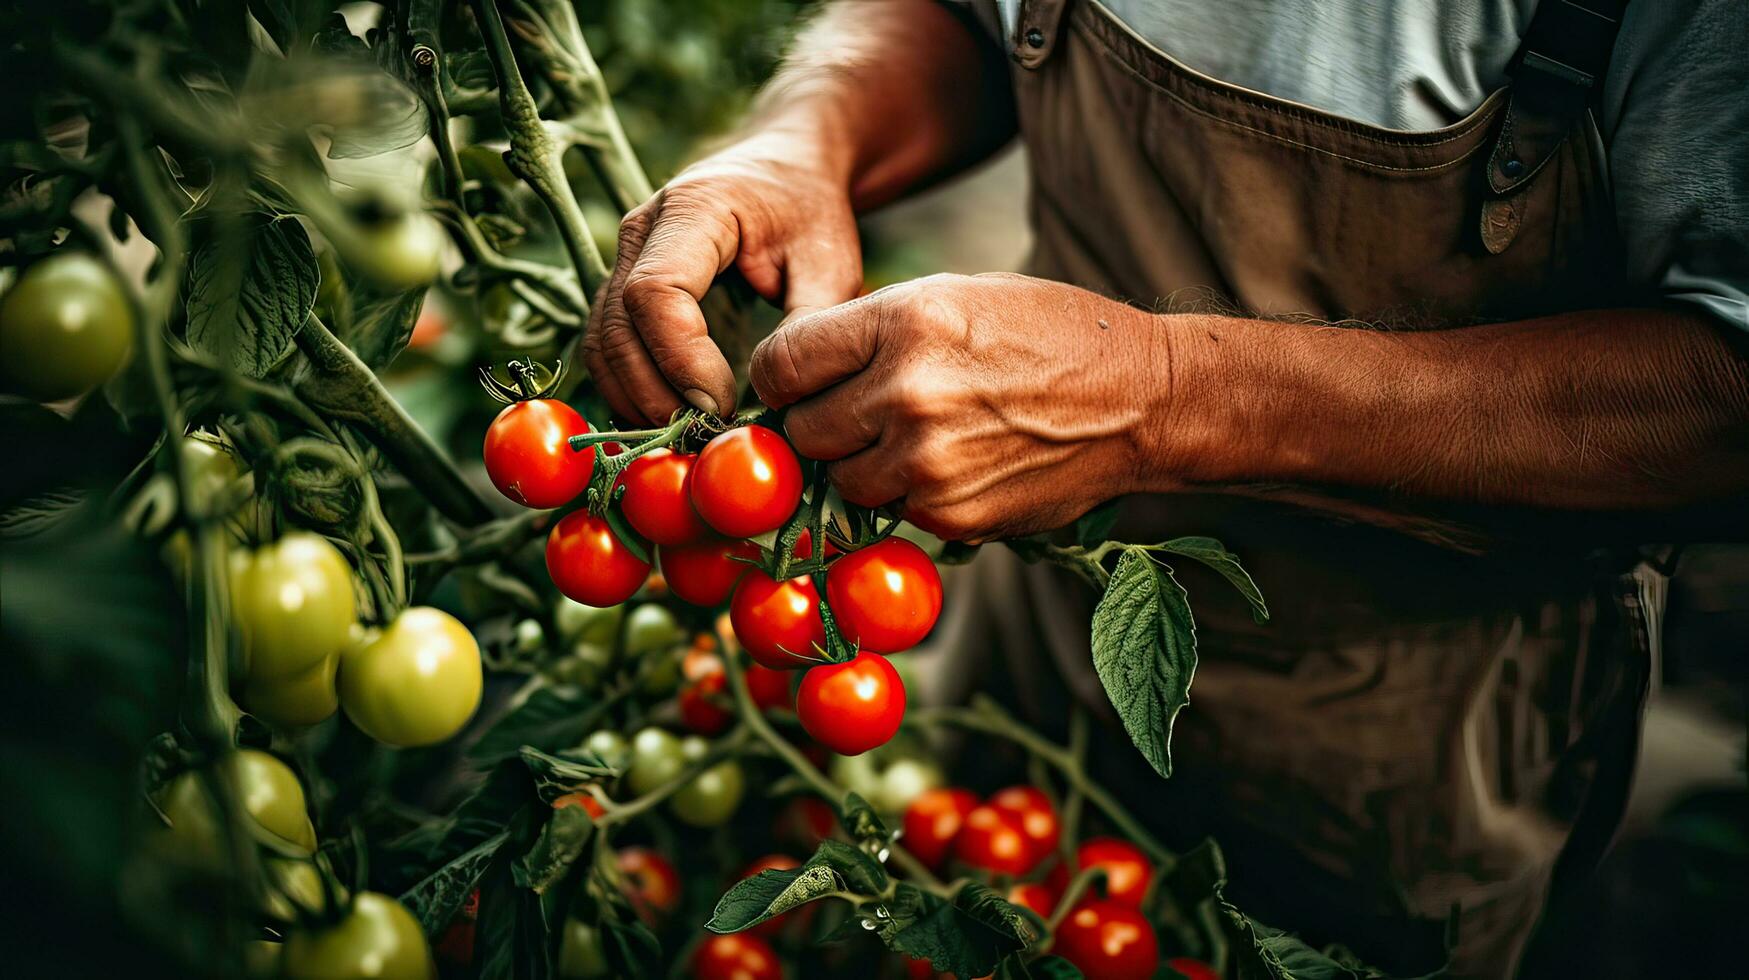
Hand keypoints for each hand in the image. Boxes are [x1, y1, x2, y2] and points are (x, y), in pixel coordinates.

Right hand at [584, 131, 862, 424]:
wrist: (786, 172)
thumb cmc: (809, 212)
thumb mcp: (831, 262)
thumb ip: (810, 323)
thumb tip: (781, 396)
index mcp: (693, 209)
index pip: (655, 293)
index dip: (681, 359)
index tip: (724, 402)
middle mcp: (641, 231)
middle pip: (617, 325)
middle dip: (655, 393)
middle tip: (705, 436)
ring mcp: (624, 259)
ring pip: (602, 343)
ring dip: (637, 399)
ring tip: (691, 435)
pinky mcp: (623, 289)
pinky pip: (609, 347)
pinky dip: (631, 390)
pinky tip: (674, 418)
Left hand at [750, 273, 1169, 541]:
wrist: (1141, 397)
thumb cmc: (1044, 334)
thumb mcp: (952, 296)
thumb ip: (867, 333)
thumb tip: (790, 378)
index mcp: (903, 321)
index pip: (780, 365)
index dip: (781, 379)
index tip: (798, 384)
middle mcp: (906, 392)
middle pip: (802, 431)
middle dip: (821, 424)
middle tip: (861, 413)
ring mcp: (927, 462)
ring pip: (841, 480)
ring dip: (862, 466)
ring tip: (916, 436)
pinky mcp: (950, 515)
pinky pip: (892, 511)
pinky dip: (909, 495)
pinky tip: (957, 463)